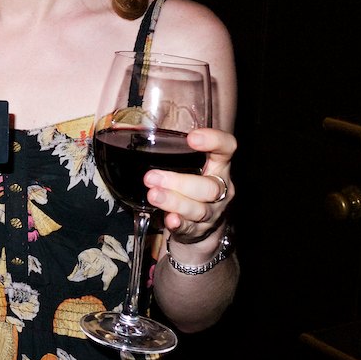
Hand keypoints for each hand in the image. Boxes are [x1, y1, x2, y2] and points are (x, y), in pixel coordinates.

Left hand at [144, 127, 236, 242]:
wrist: (203, 226)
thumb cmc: (192, 183)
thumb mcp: (192, 164)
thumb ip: (174, 150)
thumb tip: (133, 128)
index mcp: (219, 166)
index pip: (227, 148)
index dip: (214, 141)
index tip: (192, 138)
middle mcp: (221, 189)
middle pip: (210, 187)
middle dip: (179, 182)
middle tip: (151, 177)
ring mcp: (212, 212)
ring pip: (199, 209)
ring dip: (174, 201)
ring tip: (153, 195)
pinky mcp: (198, 231)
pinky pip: (190, 228)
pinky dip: (179, 224)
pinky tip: (169, 220)